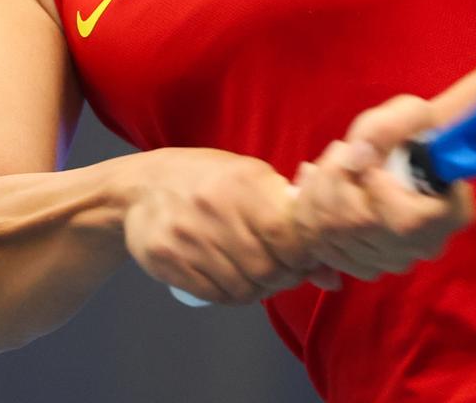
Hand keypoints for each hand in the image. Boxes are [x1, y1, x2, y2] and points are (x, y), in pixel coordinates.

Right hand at [124, 148, 337, 304]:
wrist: (143, 186)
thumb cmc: (208, 181)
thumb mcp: (251, 182)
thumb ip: (291, 221)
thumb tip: (332, 277)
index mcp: (241, 182)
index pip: (286, 234)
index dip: (303, 256)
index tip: (304, 259)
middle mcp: (213, 208)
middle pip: (267, 267)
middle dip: (284, 278)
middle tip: (284, 273)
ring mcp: (187, 236)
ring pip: (242, 286)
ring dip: (260, 289)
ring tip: (260, 276)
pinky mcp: (167, 260)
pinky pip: (215, 294)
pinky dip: (234, 295)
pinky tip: (236, 282)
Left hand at [292, 95, 475, 282]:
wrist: (410, 155)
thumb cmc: (416, 132)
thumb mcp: (412, 115)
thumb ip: (390, 127)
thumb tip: (360, 149)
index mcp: (449, 214)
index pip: (404, 221)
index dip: (375, 185)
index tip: (367, 150)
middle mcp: (422, 246)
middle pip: (359, 226)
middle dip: (336, 179)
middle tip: (341, 149)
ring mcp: (392, 260)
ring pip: (333, 236)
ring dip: (317, 191)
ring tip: (328, 161)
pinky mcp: (364, 264)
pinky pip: (320, 246)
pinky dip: (308, 211)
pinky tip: (313, 183)